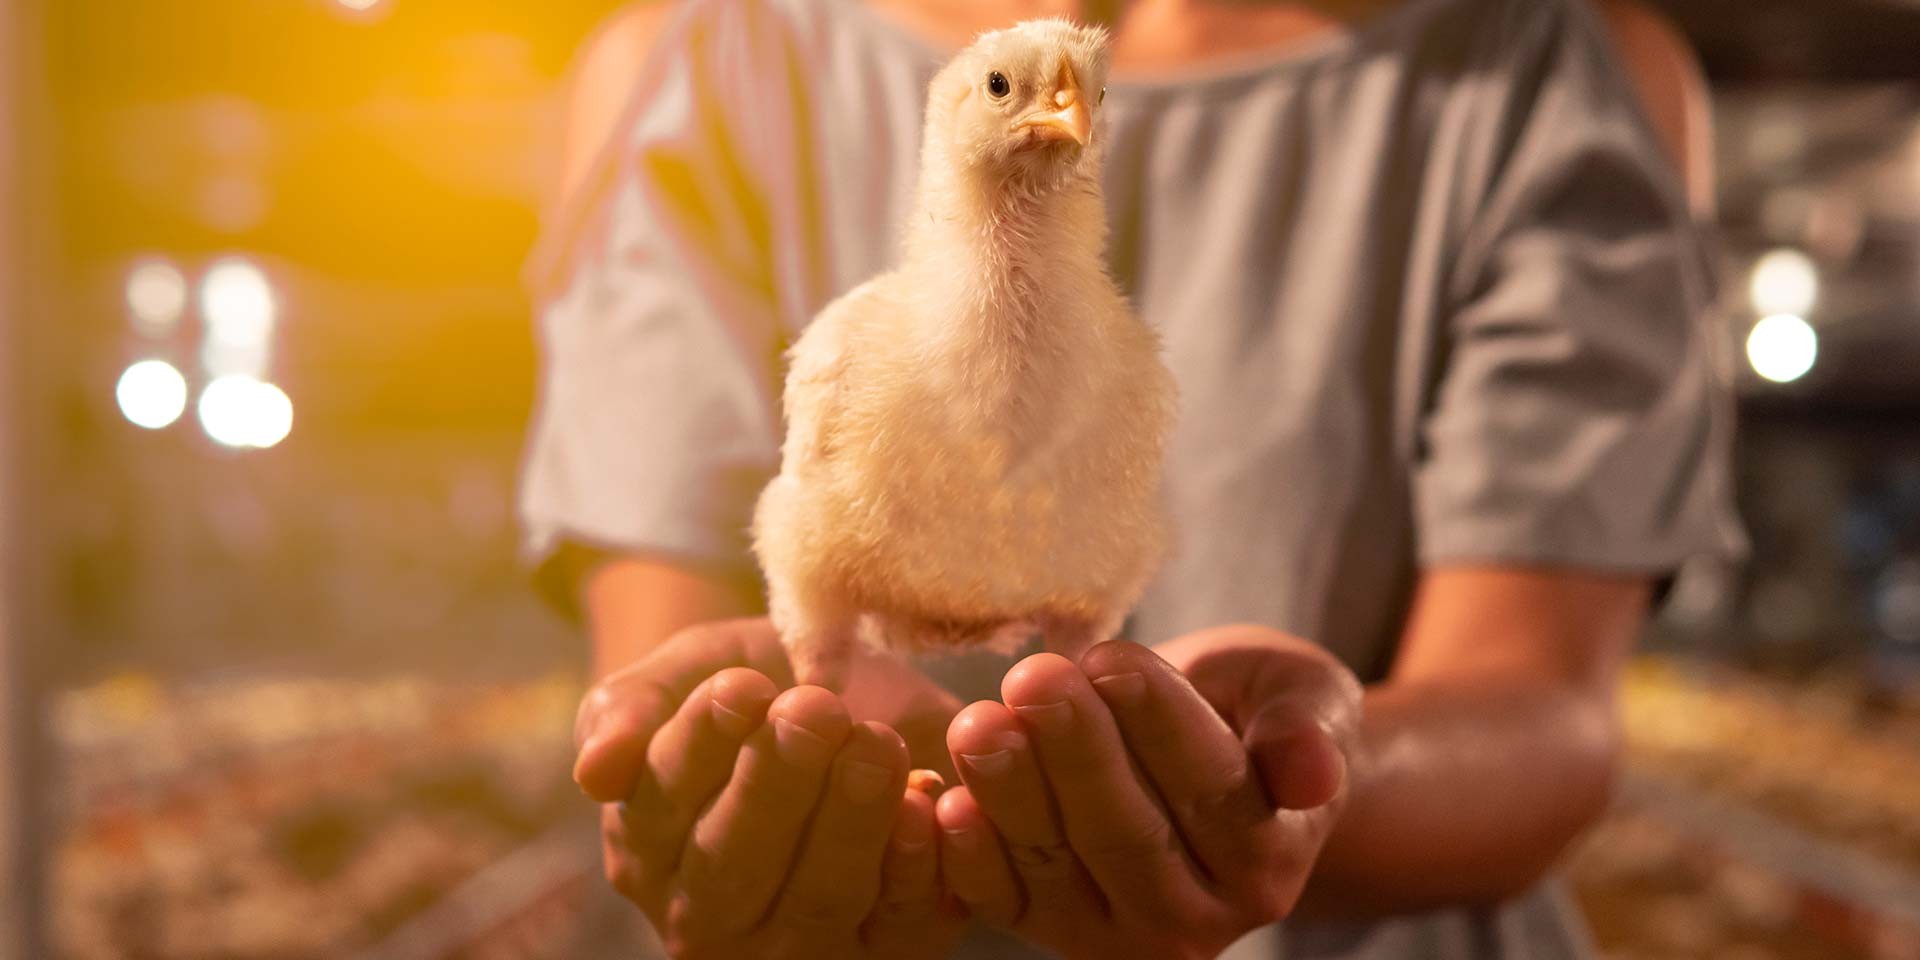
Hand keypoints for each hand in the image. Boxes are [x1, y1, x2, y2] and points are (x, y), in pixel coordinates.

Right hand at [574, 619, 960, 957]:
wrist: (838, 706)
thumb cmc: (747, 691)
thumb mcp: (681, 673)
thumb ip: (630, 710)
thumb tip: (594, 771)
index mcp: (646, 848)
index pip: (662, 803)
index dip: (703, 744)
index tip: (743, 684)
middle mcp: (709, 915)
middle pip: (735, 863)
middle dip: (777, 784)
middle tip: (815, 710)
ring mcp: (796, 943)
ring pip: (820, 898)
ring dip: (850, 821)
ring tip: (874, 742)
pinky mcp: (883, 946)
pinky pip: (899, 923)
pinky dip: (915, 866)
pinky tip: (926, 801)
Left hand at [934, 627, 1361, 959]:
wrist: (1210, 759)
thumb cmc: (1254, 713)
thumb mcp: (1301, 696)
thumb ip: (1304, 730)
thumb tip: (1316, 774)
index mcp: (1267, 860)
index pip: (1208, 789)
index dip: (1157, 722)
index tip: (1111, 657)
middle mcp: (1198, 919)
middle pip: (1128, 834)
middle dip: (1074, 752)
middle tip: (1032, 678)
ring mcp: (1117, 933)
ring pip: (1057, 864)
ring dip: (1011, 793)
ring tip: (981, 722)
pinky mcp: (1046, 929)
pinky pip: (1003, 899)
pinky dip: (970, 854)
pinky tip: (943, 800)